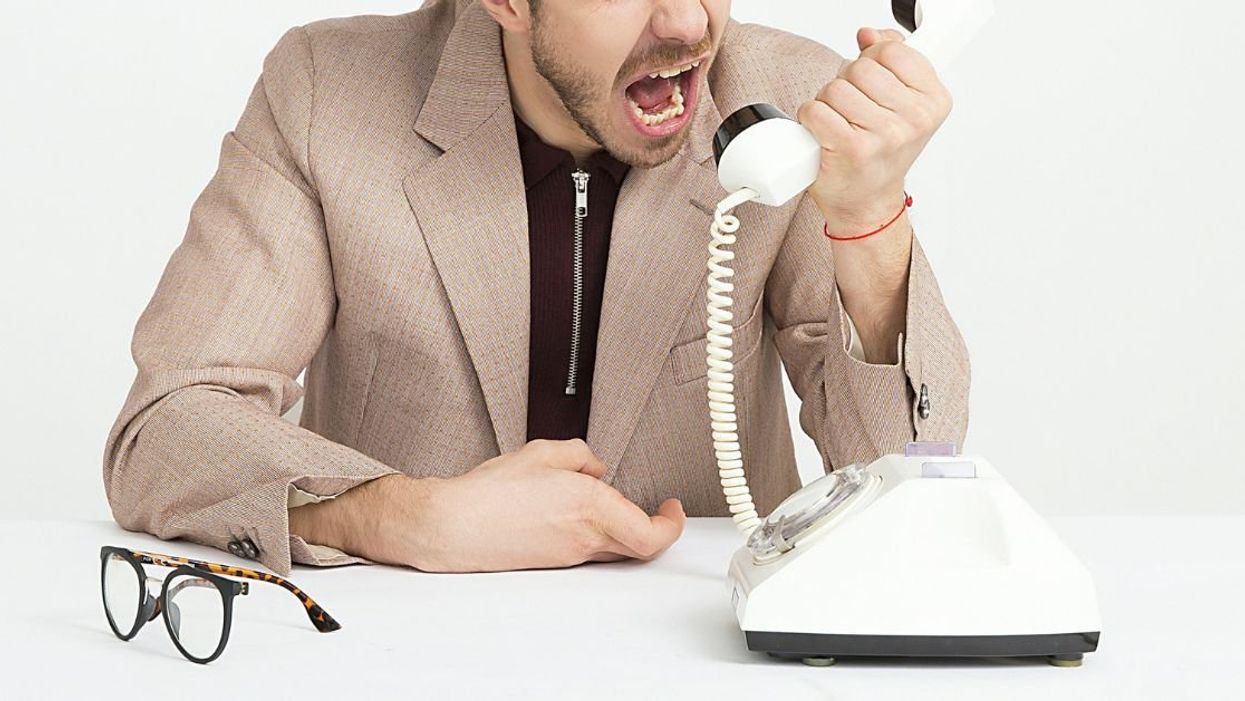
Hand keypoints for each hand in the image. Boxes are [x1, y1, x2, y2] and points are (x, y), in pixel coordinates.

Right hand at [413, 439, 685, 571]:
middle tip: (657, 510)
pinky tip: (575, 512)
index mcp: (591, 507)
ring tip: (607, 501)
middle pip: (640, 546)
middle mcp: (586, 537)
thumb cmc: (490, 494)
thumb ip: (580, 455)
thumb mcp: (542, 452)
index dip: (672, 524)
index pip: (652, 533)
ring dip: (623, 528)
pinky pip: (590, 550)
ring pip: (616, 548)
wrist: (454, 526)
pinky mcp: (554, 561)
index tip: (672, 508)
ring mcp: (570, 554)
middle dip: (654, 526)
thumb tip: (594, 468)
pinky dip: (596, 532)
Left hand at [797, 27, 952, 223]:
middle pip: (860, 68)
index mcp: (933, 101)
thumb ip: (892, 59)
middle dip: (847, 84)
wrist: (868, 202)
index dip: (872, 62)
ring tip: (840, 124)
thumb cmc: (882, 153)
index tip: (874, 85)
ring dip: (827, 103)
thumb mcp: (902, 103)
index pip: (892, 51)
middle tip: (853, 111)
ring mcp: (884, 135)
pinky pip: (816, 111)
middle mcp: (914, 119)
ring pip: (835, 88)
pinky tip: (824, 134)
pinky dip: (811, 119)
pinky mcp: (851, 149)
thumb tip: (869, 34)